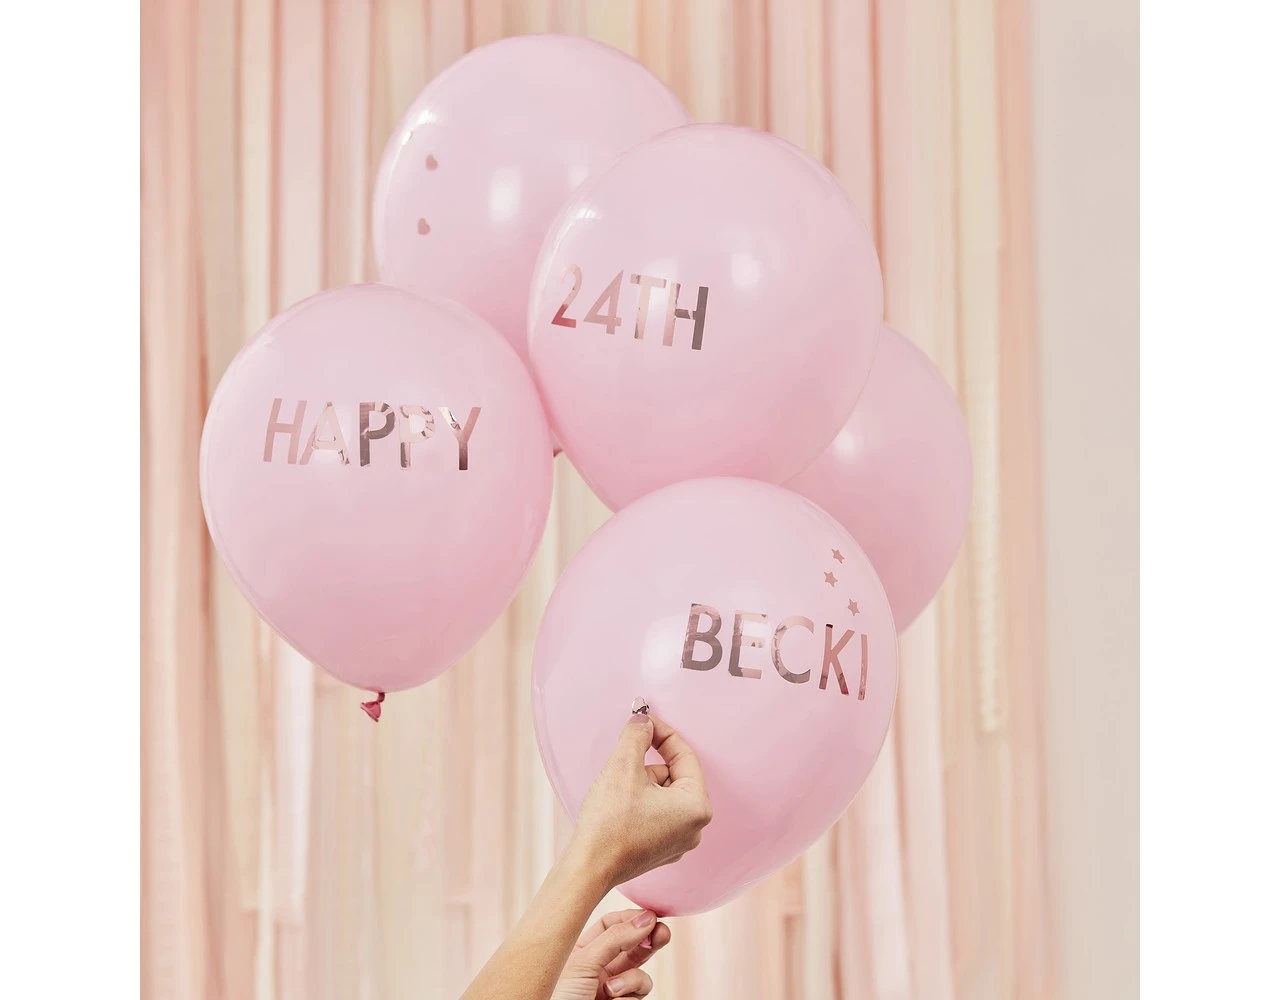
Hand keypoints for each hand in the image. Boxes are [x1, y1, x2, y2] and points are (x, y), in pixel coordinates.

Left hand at [551, 908, 671, 999]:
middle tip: (662, 933)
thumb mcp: (583, 962)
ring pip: (639, 975)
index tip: (650, 914)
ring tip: (611, 991)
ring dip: (632, 980)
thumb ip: (615, 939)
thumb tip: (646, 917)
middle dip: (649, 940)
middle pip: (631, 946)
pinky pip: (637, 998)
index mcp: (580, 950)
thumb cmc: (555, 997)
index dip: (631, 918)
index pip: (611, 924)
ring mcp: (609, 991)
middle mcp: (596, 968)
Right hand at [571, 710, 712, 887]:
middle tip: (624, 763)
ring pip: (663, 793)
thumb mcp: (623, 766)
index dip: (662, 733)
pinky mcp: (661, 850)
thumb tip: (643, 720)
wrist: (588, 869)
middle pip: (674, 775)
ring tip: (617, 792)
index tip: (643, 721)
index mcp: (696, 807)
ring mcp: (678, 842)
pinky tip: (618, 808)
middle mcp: (695, 828)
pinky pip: (656, 812)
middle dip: (648, 763)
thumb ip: (637, 736)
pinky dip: (639, 802)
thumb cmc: (609, 823)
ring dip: (642, 783)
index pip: (684, 755)